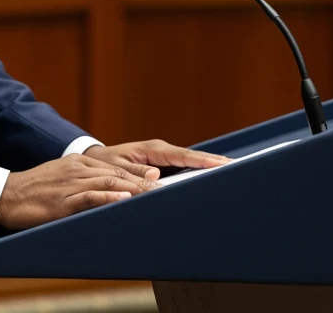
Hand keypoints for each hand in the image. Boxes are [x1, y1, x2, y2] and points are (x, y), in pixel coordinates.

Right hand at [0, 154, 156, 231]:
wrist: (6, 195)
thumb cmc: (37, 191)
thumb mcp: (64, 179)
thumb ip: (90, 182)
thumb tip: (119, 190)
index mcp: (80, 163)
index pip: (117, 168)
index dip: (141, 176)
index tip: (162, 181)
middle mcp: (78, 169)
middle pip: (118, 173)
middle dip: (145, 182)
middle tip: (167, 190)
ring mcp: (70, 184)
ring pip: (108, 182)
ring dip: (134, 189)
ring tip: (154, 195)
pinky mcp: (62, 201)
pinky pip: (88, 196)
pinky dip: (108, 197)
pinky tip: (123, 198)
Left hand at [83, 139, 229, 180]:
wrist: (95, 161)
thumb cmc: (103, 165)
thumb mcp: (116, 170)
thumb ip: (135, 175)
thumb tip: (157, 178)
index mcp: (152, 150)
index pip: (184, 156)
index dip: (204, 161)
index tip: (223, 165)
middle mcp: (161, 151)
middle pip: (193, 158)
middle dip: (214, 163)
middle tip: (237, 170)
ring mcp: (163, 157)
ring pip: (191, 163)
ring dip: (208, 168)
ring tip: (231, 176)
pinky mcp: (163, 165)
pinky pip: (184, 168)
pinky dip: (198, 173)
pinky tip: (211, 181)